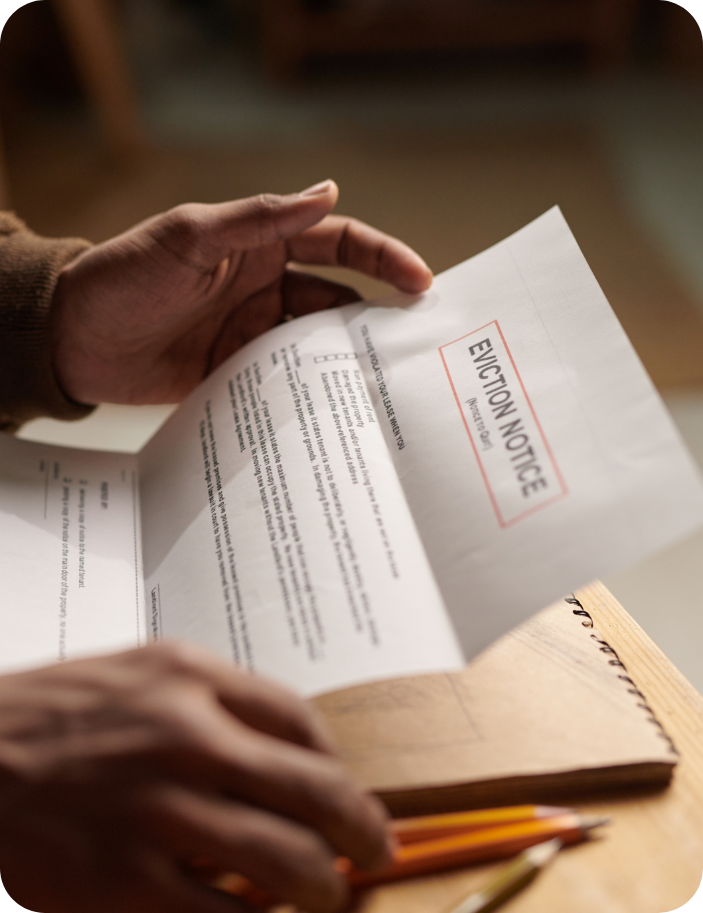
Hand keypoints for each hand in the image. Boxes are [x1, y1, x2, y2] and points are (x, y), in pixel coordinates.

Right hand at [0, 642, 391, 912]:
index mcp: (187, 677)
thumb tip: (276, 753)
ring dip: (323, 888)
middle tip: (375, 851)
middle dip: (361, 829)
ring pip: (285, 860)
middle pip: (314, 787)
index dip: (338, 763)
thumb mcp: (133, 678)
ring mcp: (158, 810)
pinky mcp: (123, 882)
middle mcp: (185, 736)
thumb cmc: (44, 718)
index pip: (298, 719)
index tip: (348, 787)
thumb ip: (207, 704)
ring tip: (330, 897)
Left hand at [51, 180, 431, 405]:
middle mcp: (264, 290)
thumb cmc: (122, 276)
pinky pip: (284, 382)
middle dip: (379, 314)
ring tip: (384, 379)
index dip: (382, 257)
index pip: (336, 244)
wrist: (71, 340)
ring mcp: (252, 335)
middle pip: (338, 297)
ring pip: (316, 344)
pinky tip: (333, 406)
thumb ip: (259, 219)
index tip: (419, 280)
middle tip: (418, 340)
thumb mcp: (190, 238)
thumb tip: (329, 191)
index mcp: (259, 248)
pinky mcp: (237, 375)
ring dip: (347, 357)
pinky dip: (310, 392)